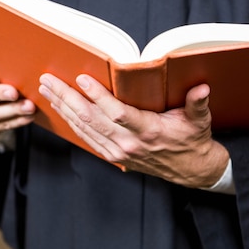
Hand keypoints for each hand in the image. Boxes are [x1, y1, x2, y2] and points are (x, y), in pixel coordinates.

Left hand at [38, 73, 228, 187]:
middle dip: (67, 98)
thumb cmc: (192, 140)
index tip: (82, 79)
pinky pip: (86, 138)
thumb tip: (201, 89)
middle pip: (91, 120)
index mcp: (148, 131)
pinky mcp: (113, 156)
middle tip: (48, 80)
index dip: (98, 97)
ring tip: (47, 90)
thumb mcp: (199, 120)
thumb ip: (197, 104)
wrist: (190, 169)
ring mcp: (119, 152)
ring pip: (84, 129)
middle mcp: (129, 144)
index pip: (117, 113)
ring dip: (63, 108)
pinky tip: (60, 109)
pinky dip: (71, 123)